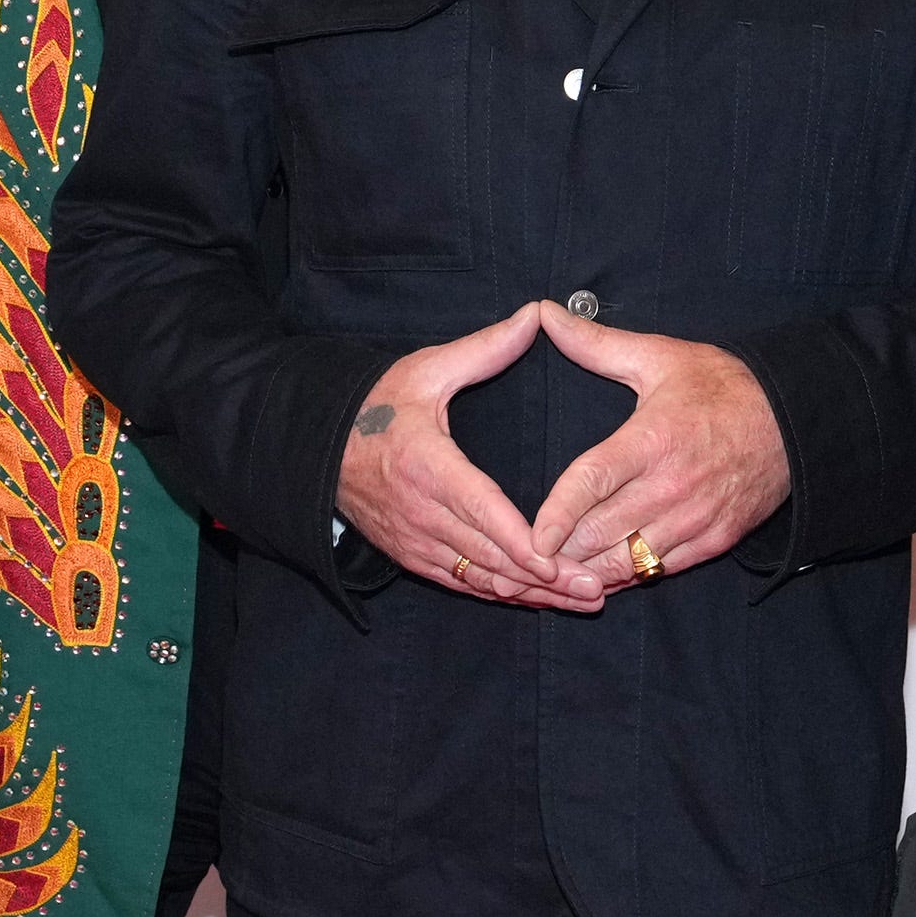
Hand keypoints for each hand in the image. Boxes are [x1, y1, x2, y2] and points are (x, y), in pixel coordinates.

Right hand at [339, 303, 591, 608]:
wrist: (318, 446)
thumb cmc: (377, 405)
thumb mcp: (426, 370)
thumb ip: (484, 350)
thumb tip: (535, 316)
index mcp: (429, 467)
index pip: (481, 512)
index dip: (520, 543)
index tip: (556, 562)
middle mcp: (423, 514)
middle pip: (491, 558)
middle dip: (546, 579)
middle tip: (597, 589)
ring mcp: (416, 542)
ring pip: (482, 580)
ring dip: (533, 595)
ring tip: (585, 600)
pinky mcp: (413, 557)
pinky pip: (463, 584)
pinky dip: (503, 595)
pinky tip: (540, 600)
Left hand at [531, 303, 794, 588]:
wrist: (795, 419)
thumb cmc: (722, 386)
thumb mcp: (660, 357)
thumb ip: (597, 344)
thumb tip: (546, 314)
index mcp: (653, 438)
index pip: (592, 481)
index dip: (557, 514)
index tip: (532, 536)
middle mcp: (672, 485)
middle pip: (601, 531)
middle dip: (563, 549)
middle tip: (532, 556)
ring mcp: (696, 518)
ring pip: (628, 561)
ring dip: (591, 568)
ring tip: (562, 569)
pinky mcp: (716, 540)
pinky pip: (661, 571)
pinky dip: (629, 576)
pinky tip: (605, 572)